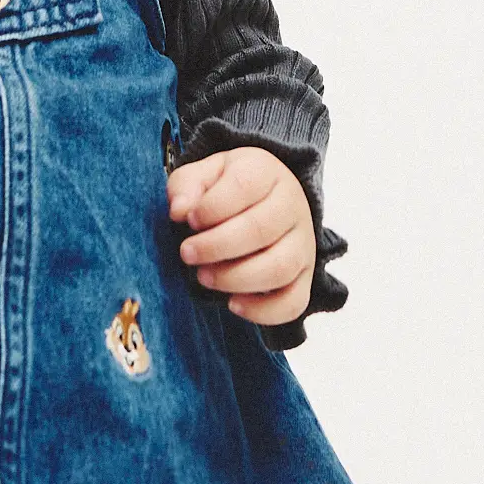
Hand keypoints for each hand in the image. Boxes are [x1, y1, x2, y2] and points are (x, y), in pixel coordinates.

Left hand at [167, 146, 315, 326]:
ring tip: (204, 277)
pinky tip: (233, 304)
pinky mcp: (304, 275)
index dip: (212, 207)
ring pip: (279, 268)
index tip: (188, 220)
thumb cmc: (225, 187)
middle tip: (187, 253)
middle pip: (261, 230)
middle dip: (216, 246)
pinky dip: (264, 311)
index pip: (244, 187)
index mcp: (265, 172)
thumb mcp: (202, 174)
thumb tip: (179, 210)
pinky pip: (294, 301)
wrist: (265, 197)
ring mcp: (303, 243)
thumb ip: (186, 186)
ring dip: (235, 278)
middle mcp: (292, 206)